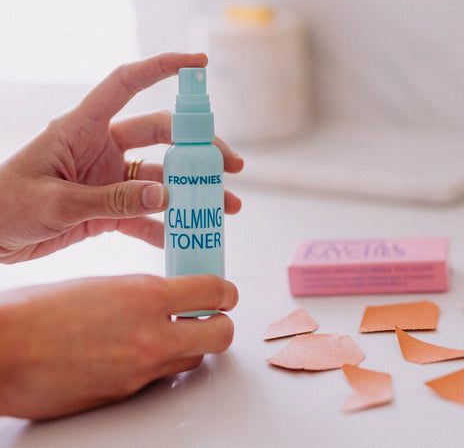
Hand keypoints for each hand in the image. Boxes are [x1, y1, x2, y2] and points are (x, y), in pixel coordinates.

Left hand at [0, 53, 243, 262]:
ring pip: (161, 179)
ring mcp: (109, 179)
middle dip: (199, 148)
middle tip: (230, 166)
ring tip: (224, 205)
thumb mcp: (56, 201)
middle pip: (161, 136)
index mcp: (83, 128)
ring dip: (192, 191)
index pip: (127, 84)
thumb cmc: (4, 205)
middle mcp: (103, 149)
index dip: (162, 68)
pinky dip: (165, 227)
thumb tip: (166, 197)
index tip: (199, 62)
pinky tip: (185, 237)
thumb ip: (110, 201)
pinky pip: (145, 216)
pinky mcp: (109, 209)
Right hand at [0, 273, 237, 419]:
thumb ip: (144, 293)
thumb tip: (170, 299)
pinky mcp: (124, 395)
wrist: (2, 351)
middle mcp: (150, 335)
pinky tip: (139, 352)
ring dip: (191, 346)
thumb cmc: (40, 311)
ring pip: (192, 360)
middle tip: (212, 316)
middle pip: (220, 335)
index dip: (226, 291)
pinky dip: (160, 364)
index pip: (213, 292)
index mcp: (145, 296)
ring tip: (173, 334)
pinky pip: (159, 378)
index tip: (225, 292)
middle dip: (221, 324)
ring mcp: (139, 370)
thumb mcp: (104, 284)